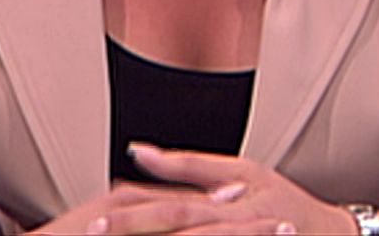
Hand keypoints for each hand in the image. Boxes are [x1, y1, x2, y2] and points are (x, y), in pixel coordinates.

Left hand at [34, 145, 350, 234]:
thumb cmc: (285, 203)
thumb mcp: (244, 172)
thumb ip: (190, 165)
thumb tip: (140, 152)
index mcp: (225, 197)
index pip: (170, 204)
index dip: (131, 211)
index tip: (93, 216)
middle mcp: (231, 219)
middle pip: (176, 226)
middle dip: (133, 230)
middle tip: (94, 233)